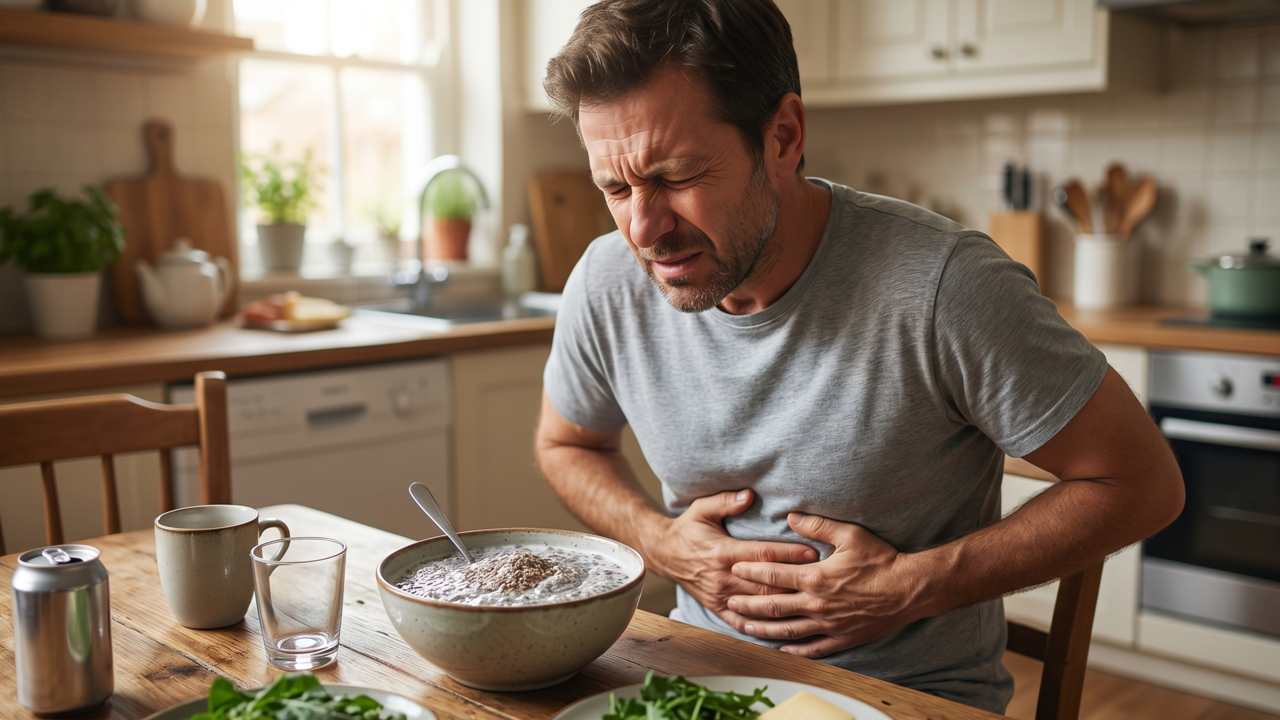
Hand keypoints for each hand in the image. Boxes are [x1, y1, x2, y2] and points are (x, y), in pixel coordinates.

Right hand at [647, 490, 817, 627]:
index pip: (763, 554)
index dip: (789, 553)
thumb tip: (749, 495)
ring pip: (759, 605)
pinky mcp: (717, 608)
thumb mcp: (702, 509)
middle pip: (766, 583)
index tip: (813, 552)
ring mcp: (721, 596)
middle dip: (795, 582)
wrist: (664, 553)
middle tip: (821, 580)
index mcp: (723, 552)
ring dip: (785, 605)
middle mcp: (724, 577)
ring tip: (811, 604)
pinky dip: (762, 628)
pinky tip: (783, 628)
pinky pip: (742, 623)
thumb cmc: (688, 529)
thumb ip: (726, 501)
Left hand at [725, 512, 920, 657]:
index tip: (734, 568)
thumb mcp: (850, 535)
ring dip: (763, 629)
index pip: (774, 575)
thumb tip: (791, 517)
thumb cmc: (881, 559)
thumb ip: (817, 525)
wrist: (910, 589)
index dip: (751, 571)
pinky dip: (795, 650)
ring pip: (787, 631)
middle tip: (728, 601)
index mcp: (816, 578)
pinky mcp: (842, 639)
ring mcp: (829, 625)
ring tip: (744, 627)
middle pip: (773, 607)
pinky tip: (782, 650)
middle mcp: (818, 605)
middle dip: (748, 604)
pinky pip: (813, 648)